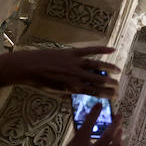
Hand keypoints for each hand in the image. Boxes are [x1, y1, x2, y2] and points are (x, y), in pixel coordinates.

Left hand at [0, 46, 118, 95]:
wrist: (27, 67)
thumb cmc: (39, 82)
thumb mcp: (54, 92)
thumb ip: (68, 93)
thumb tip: (77, 95)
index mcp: (74, 87)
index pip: (94, 92)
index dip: (106, 94)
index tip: (114, 96)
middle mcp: (77, 76)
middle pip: (99, 80)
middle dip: (111, 84)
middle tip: (118, 86)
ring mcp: (76, 63)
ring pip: (98, 66)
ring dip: (110, 68)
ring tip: (119, 71)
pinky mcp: (72, 53)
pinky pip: (90, 50)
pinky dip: (102, 49)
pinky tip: (112, 49)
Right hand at [48, 107, 123, 145]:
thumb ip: (81, 135)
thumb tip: (91, 123)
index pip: (88, 126)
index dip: (94, 114)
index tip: (100, 104)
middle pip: (108, 135)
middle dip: (115, 123)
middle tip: (119, 115)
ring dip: (120, 136)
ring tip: (120, 129)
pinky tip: (120, 141)